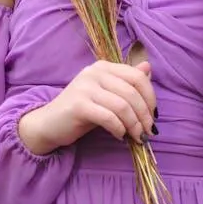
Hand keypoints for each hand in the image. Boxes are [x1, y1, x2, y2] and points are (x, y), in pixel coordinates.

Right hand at [18, 60, 156, 155]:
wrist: (49, 124)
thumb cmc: (82, 110)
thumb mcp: (107, 94)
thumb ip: (127, 82)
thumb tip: (148, 67)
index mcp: (103, 67)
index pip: (137, 77)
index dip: (150, 97)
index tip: (153, 116)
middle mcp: (94, 72)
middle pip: (132, 92)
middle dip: (144, 115)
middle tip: (148, 132)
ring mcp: (85, 87)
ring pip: (122, 106)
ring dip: (134, 125)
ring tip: (136, 137)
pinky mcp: (78, 105)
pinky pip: (109, 117)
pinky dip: (119, 129)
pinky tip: (120, 136)